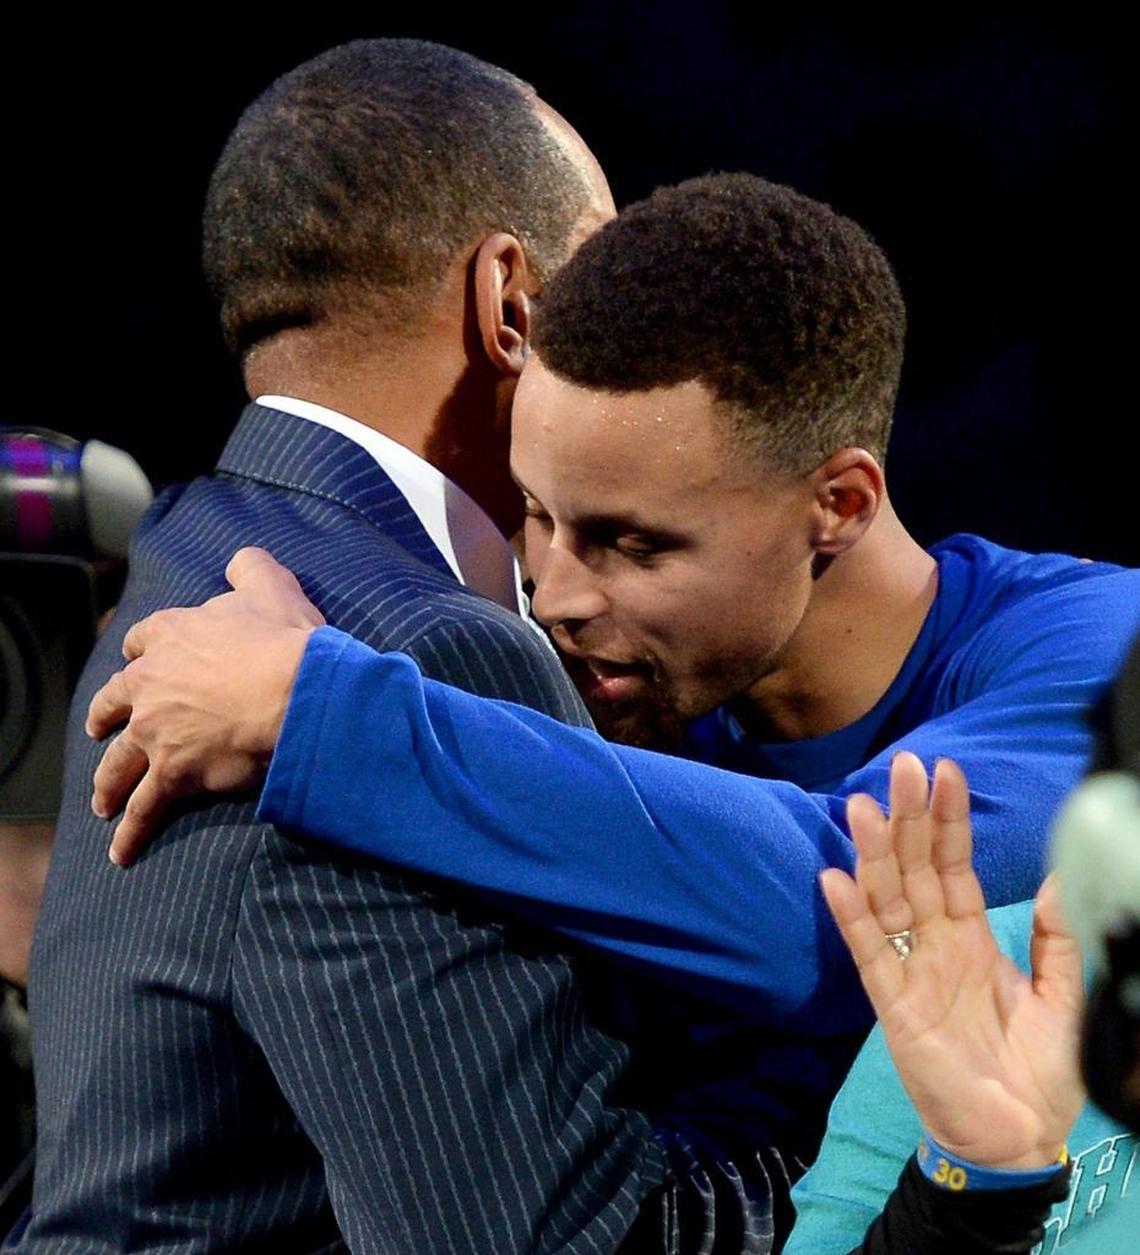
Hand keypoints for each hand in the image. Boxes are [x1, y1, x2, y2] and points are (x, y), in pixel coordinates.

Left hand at [87, 548, 324, 866]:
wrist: (295, 694)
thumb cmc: (284, 642)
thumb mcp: (270, 588)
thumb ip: (250, 568)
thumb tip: (241, 560)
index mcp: (172, 636)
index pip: (141, 641)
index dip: (141, 652)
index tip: (140, 661)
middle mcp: (152, 684)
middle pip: (114, 702)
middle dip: (106, 717)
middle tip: (103, 729)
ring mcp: (157, 733)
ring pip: (119, 761)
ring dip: (108, 782)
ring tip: (103, 800)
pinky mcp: (173, 774)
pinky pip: (145, 808)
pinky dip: (131, 833)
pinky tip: (120, 852)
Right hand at [820, 753, 1084, 1170]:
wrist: (1018, 1136)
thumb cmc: (1039, 1068)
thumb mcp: (1063, 994)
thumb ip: (1057, 936)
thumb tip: (1059, 873)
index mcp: (970, 934)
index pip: (953, 863)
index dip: (948, 819)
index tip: (944, 771)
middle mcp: (934, 942)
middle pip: (914, 868)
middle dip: (908, 817)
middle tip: (902, 766)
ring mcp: (909, 970)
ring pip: (885, 898)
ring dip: (873, 853)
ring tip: (863, 806)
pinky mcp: (892, 1005)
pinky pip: (867, 954)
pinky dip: (851, 916)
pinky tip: (836, 878)